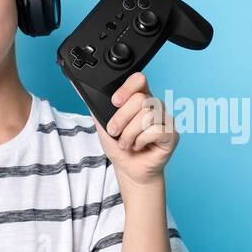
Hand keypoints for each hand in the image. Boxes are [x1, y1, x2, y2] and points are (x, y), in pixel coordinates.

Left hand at [96, 72, 178, 187]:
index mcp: (140, 98)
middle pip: (141, 99)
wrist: (129, 171)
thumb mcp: (102, 126)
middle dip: (121, 119)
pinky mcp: (172, 135)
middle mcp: (155, 106)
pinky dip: (141, 141)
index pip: (139, 80)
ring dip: (129, 134)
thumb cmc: (119, 148)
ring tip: (127, 143)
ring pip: (147, 116)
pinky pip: (156, 130)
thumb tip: (79, 90)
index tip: (114, 102)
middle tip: (115, 132)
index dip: (126, 88)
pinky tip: (140, 146)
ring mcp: (166, 119)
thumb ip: (96, 107)